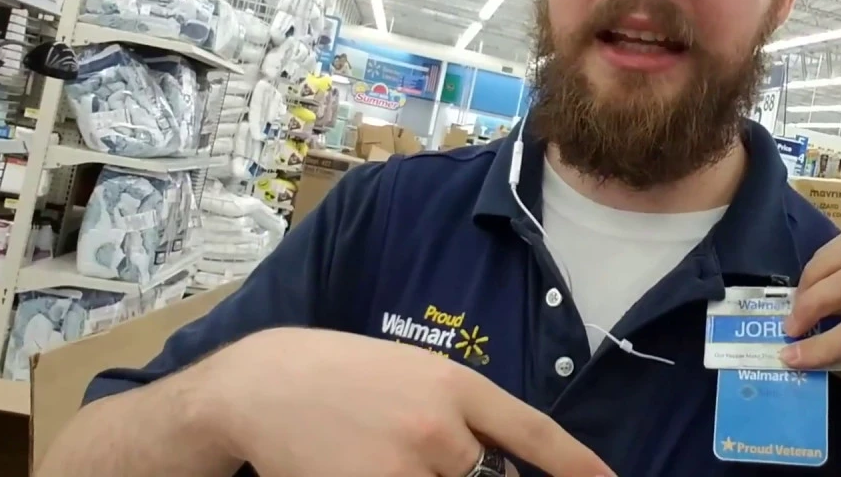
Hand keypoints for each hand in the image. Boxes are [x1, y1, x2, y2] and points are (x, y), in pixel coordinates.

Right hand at [210, 327, 614, 476]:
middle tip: (429, 459)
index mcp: (455, 386)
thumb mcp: (415, 374)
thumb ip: (463, 414)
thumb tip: (498, 465)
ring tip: (390, 457)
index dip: (577, 466)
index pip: (533, 434)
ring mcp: (403, 469)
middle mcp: (439, 430)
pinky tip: (373, 469)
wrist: (263, 384)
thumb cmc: (344, 376)